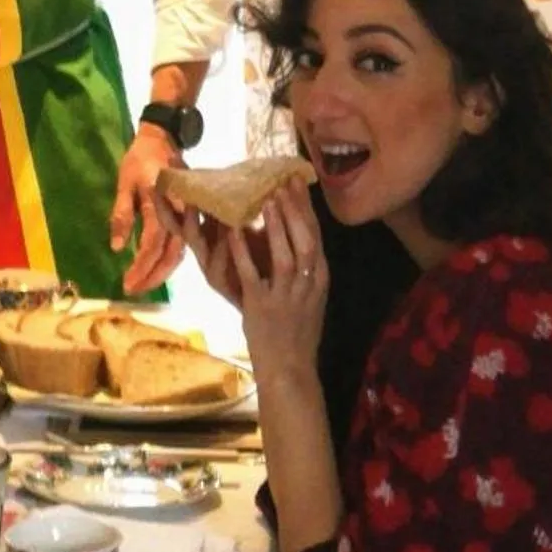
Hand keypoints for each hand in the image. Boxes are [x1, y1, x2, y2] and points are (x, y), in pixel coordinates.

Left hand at [112, 125, 186, 294]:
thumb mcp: (124, 184)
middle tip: (133, 290)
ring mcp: (189, 215)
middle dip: (152, 276)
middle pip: (170, 254)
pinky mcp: (191, 217)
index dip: (141, 265)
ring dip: (161, 272)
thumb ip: (121, 215)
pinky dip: (170, 261)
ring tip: (142, 285)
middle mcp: (179, 212)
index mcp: (161, 202)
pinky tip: (157, 271)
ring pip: (180, 253)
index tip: (126, 282)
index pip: (153, 242)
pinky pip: (183, 245)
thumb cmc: (139, 160)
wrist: (163, 140)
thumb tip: (116, 248)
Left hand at [175, 180, 326, 388]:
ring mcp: (286, 297)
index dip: (307, 209)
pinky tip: (233, 232)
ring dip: (276, 226)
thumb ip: (304, 269)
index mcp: (319, 280)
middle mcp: (307, 286)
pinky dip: (242, 252)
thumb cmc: (297, 331)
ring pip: (284, 255)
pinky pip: (251, 274)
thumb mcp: (310, 297)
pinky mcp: (262, 307)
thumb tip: (296, 233)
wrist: (290, 369)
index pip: (316, 238)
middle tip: (283, 183)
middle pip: (305, 241)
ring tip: (265, 200)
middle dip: (295, 210)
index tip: (299, 183)